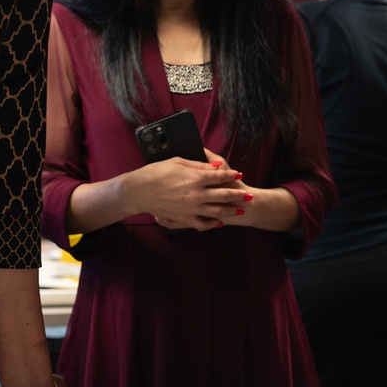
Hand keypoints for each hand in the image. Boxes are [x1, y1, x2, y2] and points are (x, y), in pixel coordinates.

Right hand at [124, 154, 247, 230]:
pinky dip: (211, 224)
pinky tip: (218, 223)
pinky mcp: (183, 218)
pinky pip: (201, 224)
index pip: (220, 176)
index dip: (231, 175)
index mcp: (195, 178)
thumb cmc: (155, 172)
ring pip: (216, 211)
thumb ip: (198, 165)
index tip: (239, 174)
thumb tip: (215, 167)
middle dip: (238, 195)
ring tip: (240, 210)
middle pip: (223, 195)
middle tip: (248, 196)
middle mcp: (196, 194)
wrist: (138, 192)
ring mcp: (191, 208)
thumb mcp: (177, 162)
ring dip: (230, 211)